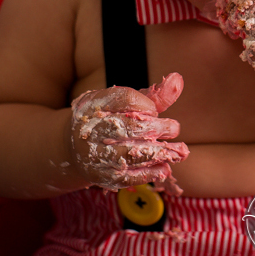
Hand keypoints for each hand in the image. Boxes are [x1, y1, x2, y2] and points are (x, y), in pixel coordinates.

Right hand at [70, 72, 188, 194]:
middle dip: (155, 128)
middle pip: (127, 127)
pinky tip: (165, 168)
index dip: (145, 104)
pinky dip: (148, 174)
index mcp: (96, 103)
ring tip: (179, 151)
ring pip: (127, 154)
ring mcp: (94, 154)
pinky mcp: (100, 176)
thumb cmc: (110, 119)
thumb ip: (154, 95)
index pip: (124, 98)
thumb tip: (178, 79)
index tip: (155, 110)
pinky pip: (125, 177)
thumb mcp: (127, 104)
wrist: (75, 148)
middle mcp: (92, 129)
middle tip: (174, 128)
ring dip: (157, 153)